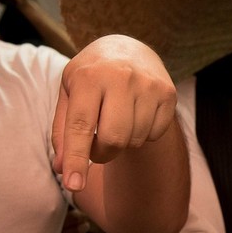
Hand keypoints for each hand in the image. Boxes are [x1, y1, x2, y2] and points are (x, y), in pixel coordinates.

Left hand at [52, 35, 177, 191]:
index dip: (76, 159)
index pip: (80, 126)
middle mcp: (120, 77)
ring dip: (123, 143)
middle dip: (102, 154)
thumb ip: (63, 132)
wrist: (129, 48)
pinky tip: (136, 116)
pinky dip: (142, 135)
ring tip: (117, 122)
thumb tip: (62, 169)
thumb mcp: (68, 95)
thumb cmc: (92, 77)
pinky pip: (155, 135)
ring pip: (135, 140)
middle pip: (113, 139)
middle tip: (97, 147)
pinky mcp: (168, 93)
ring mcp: (148, 85)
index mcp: (88, 77)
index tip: (73, 184)